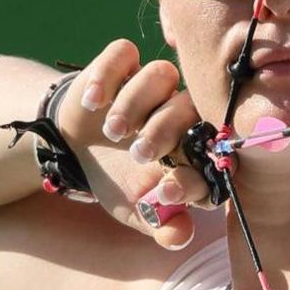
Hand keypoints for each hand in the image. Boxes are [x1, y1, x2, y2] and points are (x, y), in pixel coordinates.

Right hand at [57, 39, 210, 249]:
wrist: (77, 149)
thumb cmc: (119, 179)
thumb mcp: (136, 210)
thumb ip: (160, 226)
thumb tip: (179, 237)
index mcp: (196, 148)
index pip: (212, 154)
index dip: (194, 172)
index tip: (167, 191)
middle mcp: (181, 111)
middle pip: (189, 107)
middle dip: (164, 131)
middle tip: (138, 154)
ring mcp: (152, 85)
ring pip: (161, 74)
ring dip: (135, 103)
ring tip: (114, 131)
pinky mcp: (121, 64)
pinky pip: (123, 52)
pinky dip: (107, 74)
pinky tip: (93, 102)